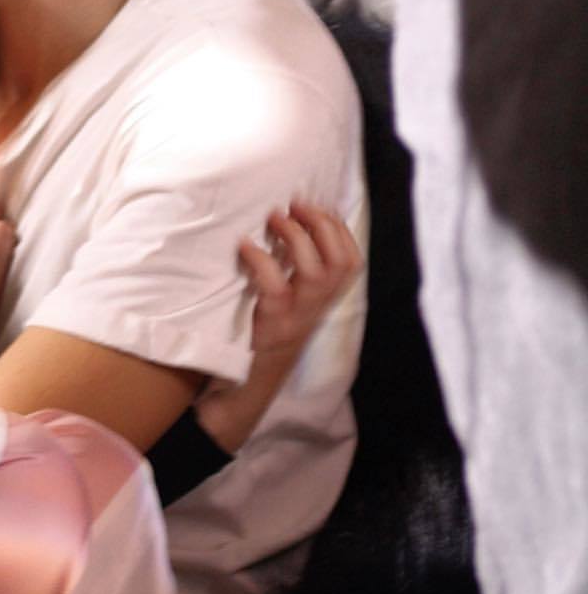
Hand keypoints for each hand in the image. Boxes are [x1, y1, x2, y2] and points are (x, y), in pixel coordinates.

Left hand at [240, 201, 362, 355]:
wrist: (241, 388)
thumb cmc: (258, 335)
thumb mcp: (283, 304)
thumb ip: (289, 275)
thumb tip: (282, 228)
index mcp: (321, 301)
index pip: (351, 262)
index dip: (339, 228)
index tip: (316, 206)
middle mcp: (315, 309)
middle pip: (342, 262)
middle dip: (322, 224)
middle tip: (294, 204)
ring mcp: (296, 319)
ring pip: (316, 273)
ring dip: (296, 236)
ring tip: (273, 217)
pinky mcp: (271, 327)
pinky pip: (276, 289)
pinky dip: (261, 260)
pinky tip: (244, 246)